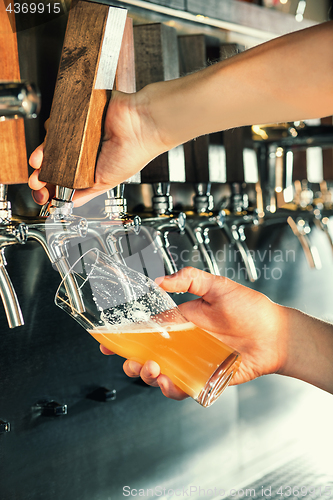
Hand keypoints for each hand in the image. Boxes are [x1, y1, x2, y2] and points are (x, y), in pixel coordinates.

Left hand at [28, 89, 169, 206]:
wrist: (141, 126)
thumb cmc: (133, 153)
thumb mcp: (104, 183)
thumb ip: (84, 194)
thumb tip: (66, 204)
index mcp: (90, 169)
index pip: (63, 181)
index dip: (50, 189)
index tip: (42, 195)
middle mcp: (84, 152)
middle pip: (53, 163)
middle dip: (40, 173)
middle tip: (35, 180)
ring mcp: (80, 133)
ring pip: (52, 143)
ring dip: (41, 152)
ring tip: (39, 159)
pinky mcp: (78, 116)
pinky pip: (59, 120)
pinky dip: (52, 128)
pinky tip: (52, 137)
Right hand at [101, 267, 288, 400]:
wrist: (274, 334)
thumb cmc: (250, 308)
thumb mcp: (218, 286)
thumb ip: (190, 278)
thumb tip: (160, 280)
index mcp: (181, 321)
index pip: (147, 329)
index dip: (126, 336)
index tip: (108, 341)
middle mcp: (183, 343)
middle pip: (148, 355)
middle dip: (132, 361)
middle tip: (130, 361)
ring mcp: (192, 361)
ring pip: (160, 374)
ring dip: (148, 375)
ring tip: (151, 369)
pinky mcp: (204, 378)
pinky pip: (182, 388)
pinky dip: (171, 389)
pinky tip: (169, 382)